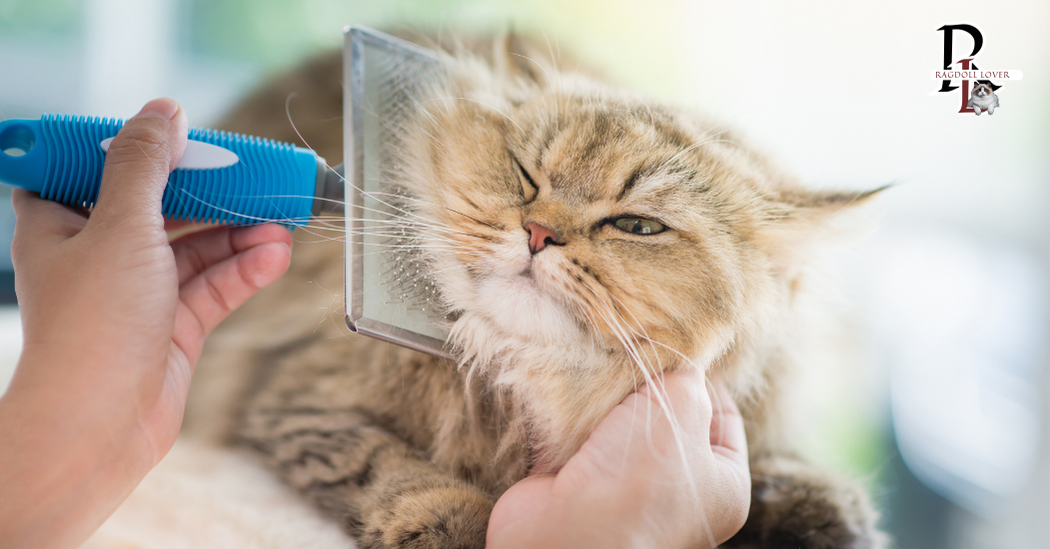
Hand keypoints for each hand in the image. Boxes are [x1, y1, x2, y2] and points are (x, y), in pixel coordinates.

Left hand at [0, 98, 292, 548]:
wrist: (100, 427)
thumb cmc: (92, 328)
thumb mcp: (120, 226)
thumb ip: (145, 165)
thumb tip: (164, 112)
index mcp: (61, 224)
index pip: (92, 168)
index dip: (135, 148)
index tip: (180, 136)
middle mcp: (98, 255)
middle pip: (160, 205)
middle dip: (208, 191)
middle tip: (252, 174)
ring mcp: (139, 292)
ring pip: (195, 246)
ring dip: (236, 232)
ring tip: (278, 220)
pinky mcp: (174, 326)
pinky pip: (214, 285)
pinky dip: (245, 268)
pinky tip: (275, 254)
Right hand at [487, 370, 749, 548]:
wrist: (570, 533)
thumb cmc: (641, 475)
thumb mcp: (683, 407)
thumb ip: (686, 376)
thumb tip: (675, 361)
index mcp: (723, 485)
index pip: (723, 416)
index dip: (701, 375)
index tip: (674, 345)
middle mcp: (679, 495)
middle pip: (667, 418)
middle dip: (646, 384)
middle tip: (631, 348)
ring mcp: (625, 494)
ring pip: (620, 426)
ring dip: (606, 399)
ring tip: (598, 365)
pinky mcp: (578, 488)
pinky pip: (579, 439)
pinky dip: (571, 417)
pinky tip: (568, 390)